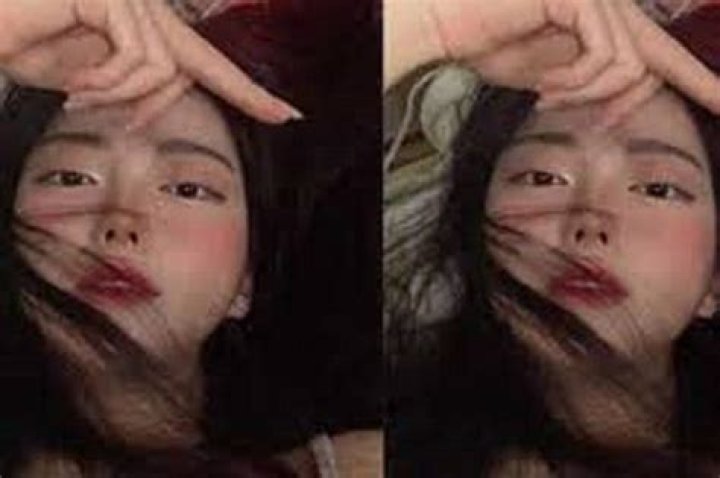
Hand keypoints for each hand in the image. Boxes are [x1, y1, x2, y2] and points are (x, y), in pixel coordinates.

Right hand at [0, 0, 300, 124]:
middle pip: (200, 63)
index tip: (283, 112)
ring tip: (79, 98)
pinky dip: (106, 85)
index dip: (244, 88)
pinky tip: (73, 86)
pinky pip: (138, 60)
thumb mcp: (92, 81)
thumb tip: (159, 103)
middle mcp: (144, 6)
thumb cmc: (25, 48)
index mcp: (143, 26)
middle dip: (235, 94)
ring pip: (164, 69)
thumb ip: (132, 87)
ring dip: (120, 97)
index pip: (203, 60)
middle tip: (283, 117)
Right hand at [386, 0, 719, 120]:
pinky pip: (604, 56)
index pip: (662, 50)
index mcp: (606, 18)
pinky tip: (543, 88)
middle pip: (653, 62)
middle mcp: (610, 2)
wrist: (448, 26)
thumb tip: (618, 105)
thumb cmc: (490, 46)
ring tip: (547, 99)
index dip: (698, 79)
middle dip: (625, 103)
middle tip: (588, 124)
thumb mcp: (551, 76)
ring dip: (587, 96)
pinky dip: (574, 83)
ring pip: (630, 65)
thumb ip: (590, 82)